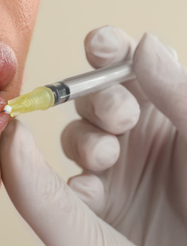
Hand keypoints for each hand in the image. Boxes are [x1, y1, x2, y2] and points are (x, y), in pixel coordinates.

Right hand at [65, 27, 186, 245]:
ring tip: (105, 159)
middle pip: (92, 99)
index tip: (100, 48)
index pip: (126, 67)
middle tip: (120, 118)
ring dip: (85, 143)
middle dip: (98, 102)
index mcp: (163, 108)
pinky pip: (69, 183)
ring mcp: (112, 168)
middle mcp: (133, 134)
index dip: (108, 51)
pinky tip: (92, 195)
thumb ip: (175, 91)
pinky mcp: (96, 203)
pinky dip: (73, 184)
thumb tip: (143, 43)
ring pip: (75, 138)